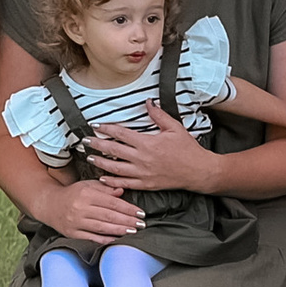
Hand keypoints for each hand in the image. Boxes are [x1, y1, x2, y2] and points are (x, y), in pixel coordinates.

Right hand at [38, 177, 146, 245]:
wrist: (48, 204)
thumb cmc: (71, 194)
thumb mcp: (87, 186)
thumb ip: (105, 188)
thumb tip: (122, 191)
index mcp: (85, 194)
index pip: (112, 202)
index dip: (128, 208)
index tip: (140, 213)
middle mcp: (80, 208)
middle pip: (109, 216)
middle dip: (127, 221)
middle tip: (141, 224)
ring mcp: (75, 222)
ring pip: (102, 227)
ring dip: (120, 230)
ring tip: (133, 231)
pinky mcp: (72, 233)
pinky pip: (92, 237)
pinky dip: (106, 239)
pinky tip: (117, 239)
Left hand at [83, 105, 213, 195]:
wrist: (200, 171)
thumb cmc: (188, 149)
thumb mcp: (175, 128)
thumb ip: (159, 115)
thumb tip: (147, 101)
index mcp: (148, 143)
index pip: (121, 134)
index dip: (106, 128)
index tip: (95, 126)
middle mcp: (142, 158)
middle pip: (113, 150)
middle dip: (97, 145)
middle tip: (85, 141)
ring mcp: (143, 173)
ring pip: (115, 168)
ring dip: (100, 162)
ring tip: (89, 157)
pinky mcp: (147, 184)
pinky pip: (125, 183)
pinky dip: (112, 181)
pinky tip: (102, 178)